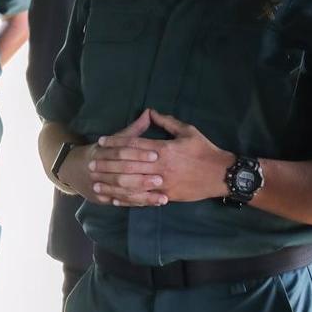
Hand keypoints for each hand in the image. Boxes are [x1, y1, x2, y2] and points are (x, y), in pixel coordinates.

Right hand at [84, 111, 165, 206]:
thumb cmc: (101, 152)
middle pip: (121, 174)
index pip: (121, 151)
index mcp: (101, 151)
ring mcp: (99, 185)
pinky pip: (121, 201)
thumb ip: (133, 130)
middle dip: (141, 177)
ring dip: (143, 194)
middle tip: (161, 178)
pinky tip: (153, 202)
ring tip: (163, 197)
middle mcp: (98, 169)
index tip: (156, 154)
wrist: (73, 169)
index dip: (138, 153)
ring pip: (122, 191)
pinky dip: (137, 203)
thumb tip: (149, 113)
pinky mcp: (102, 198)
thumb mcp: (114, 139)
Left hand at [89, 109, 230, 204]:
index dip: (116, 142)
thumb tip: (151, 112)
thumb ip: (168, 122)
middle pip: (128, 164)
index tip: (101, 141)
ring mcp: (162, 183)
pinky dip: (127, 199)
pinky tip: (114, 199)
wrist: (221, 174)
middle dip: (108, 164)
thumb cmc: (205, 151)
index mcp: (164, 149)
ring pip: (132, 184)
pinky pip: (142, 199)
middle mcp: (160, 166)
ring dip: (112, 183)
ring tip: (96, 182)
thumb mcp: (188, 131)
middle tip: (90, 163)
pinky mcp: (166, 196)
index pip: (134, 144)